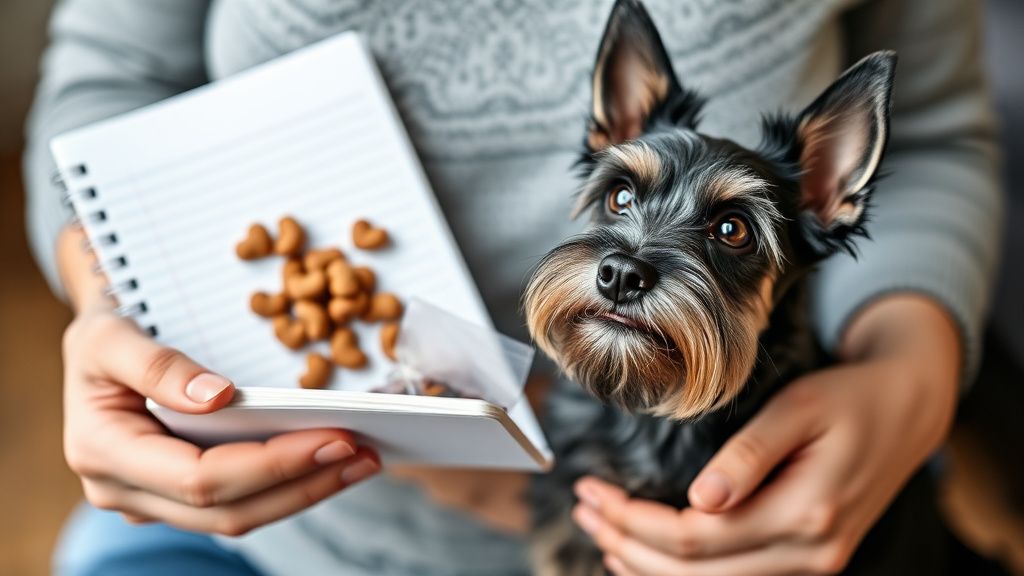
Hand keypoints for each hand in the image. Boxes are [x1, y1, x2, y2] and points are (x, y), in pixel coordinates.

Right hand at [57, 227, 378, 534]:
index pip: (201, 479)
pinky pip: (238, 503)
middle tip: (364, 453)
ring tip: (362, 461)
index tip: (333, 438)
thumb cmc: (103, 331)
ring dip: (305, 492)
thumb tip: (216, 398)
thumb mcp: (110, 332)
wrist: (96, 344)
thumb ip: (156, 365)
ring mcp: (150, 500)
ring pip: (237, 517)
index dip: (271, 465)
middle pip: (227, 510)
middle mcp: (124, 490)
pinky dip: (288, 485)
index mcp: (102, 451)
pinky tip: (329, 462)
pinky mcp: (176, 496)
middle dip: (302, 484)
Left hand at [571, 295, 960, 574]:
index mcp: (807, 512)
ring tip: (601, 535)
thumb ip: (750, 454)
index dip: (635, 521)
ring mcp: (811, 562)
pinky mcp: (807, 558)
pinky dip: (681, 573)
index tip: (594, 492)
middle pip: (696, 572)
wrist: (908, 411)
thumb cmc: (851, 399)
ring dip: (647, 566)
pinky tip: (645, 557)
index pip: (698, 538)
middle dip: (628, 544)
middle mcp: (810, 551)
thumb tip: (701, 499)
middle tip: (583, 510)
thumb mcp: (800, 408)